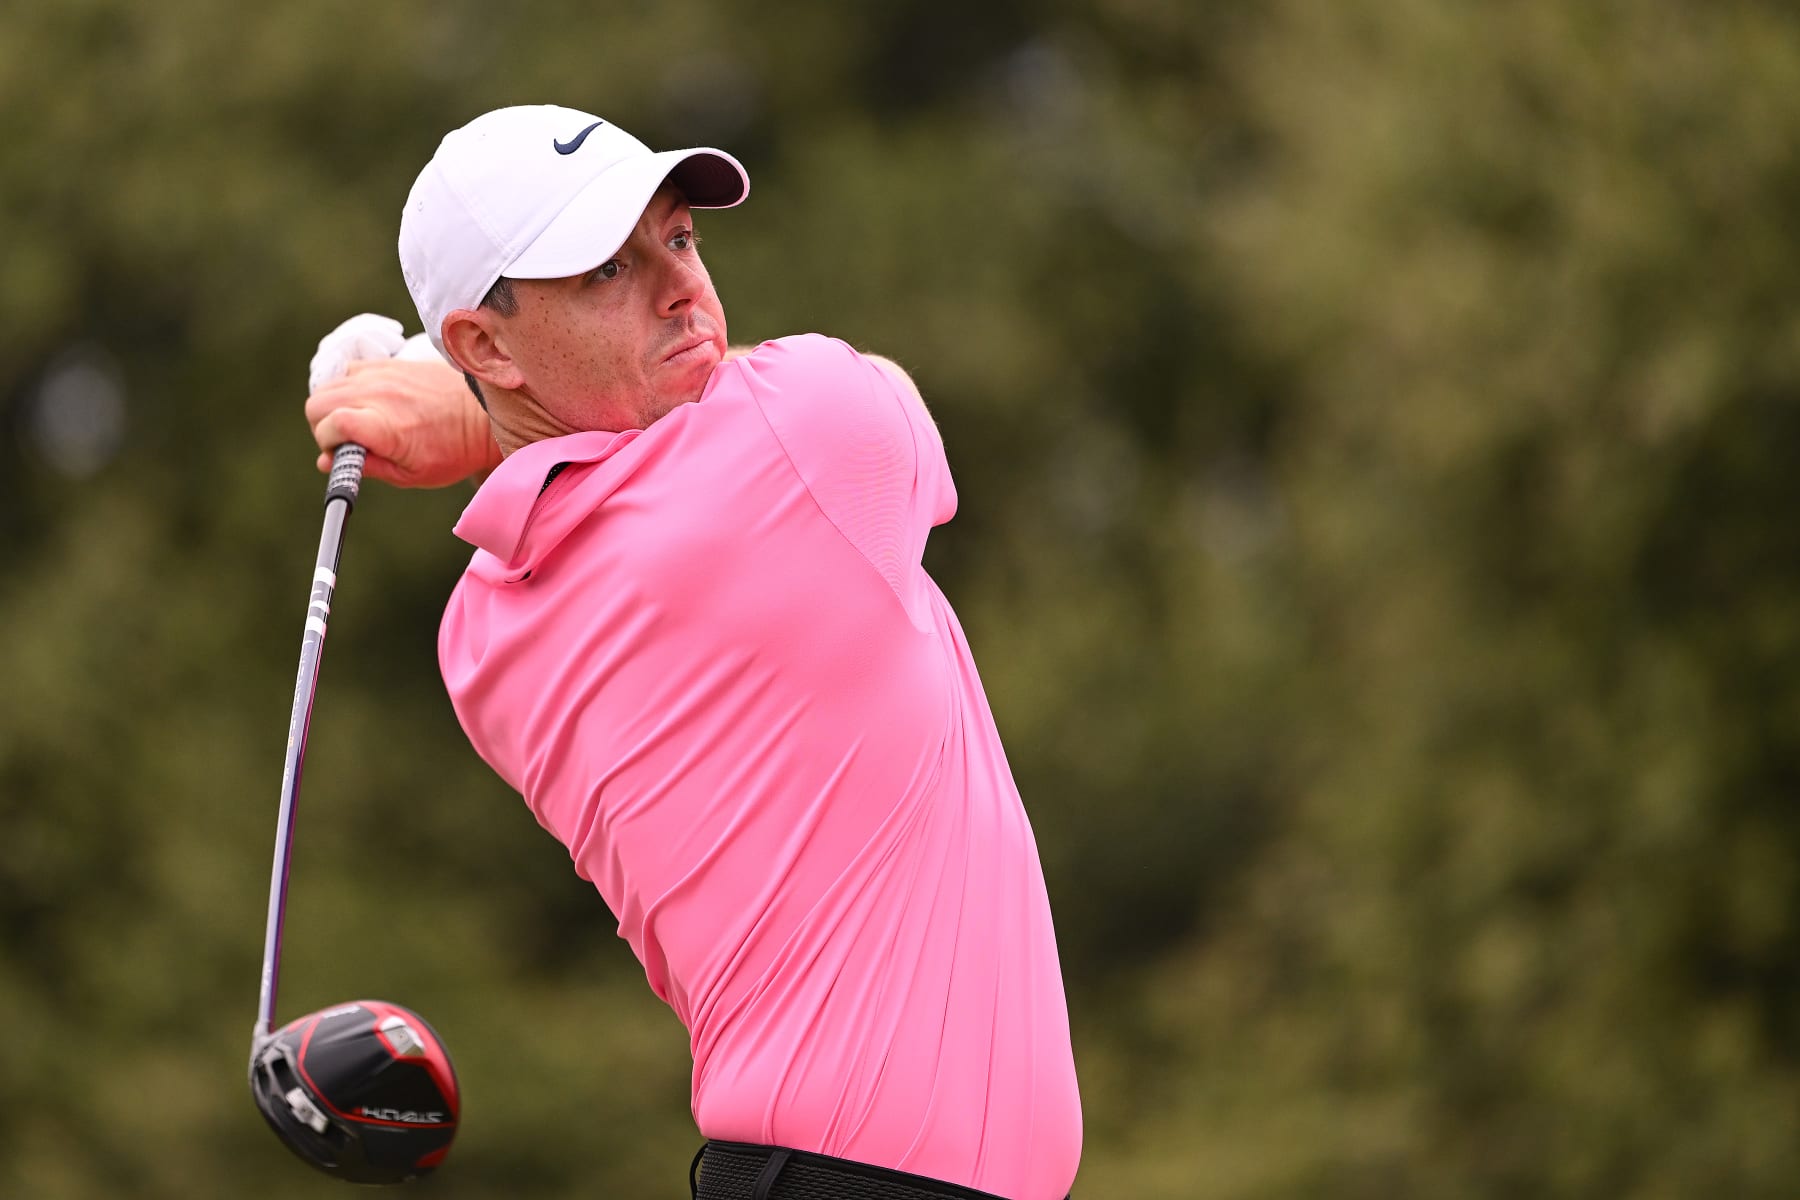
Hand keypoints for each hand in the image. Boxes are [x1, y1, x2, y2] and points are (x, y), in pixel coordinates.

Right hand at [306, 357, 500, 487]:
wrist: (484, 414)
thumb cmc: (454, 450)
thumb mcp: (412, 474)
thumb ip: (367, 467)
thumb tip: (326, 462)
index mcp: (385, 426)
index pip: (330, 425)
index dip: (328, 444)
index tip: (343, 454)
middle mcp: (378, 395)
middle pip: (317, 404)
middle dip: (322, 427)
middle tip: (346, 442)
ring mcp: (382, 374)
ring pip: (328, 387)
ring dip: (333, 407)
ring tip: (360, 423)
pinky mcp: (388, 363)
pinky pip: (348, 372)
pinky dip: (350, 389)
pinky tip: (371, 404)